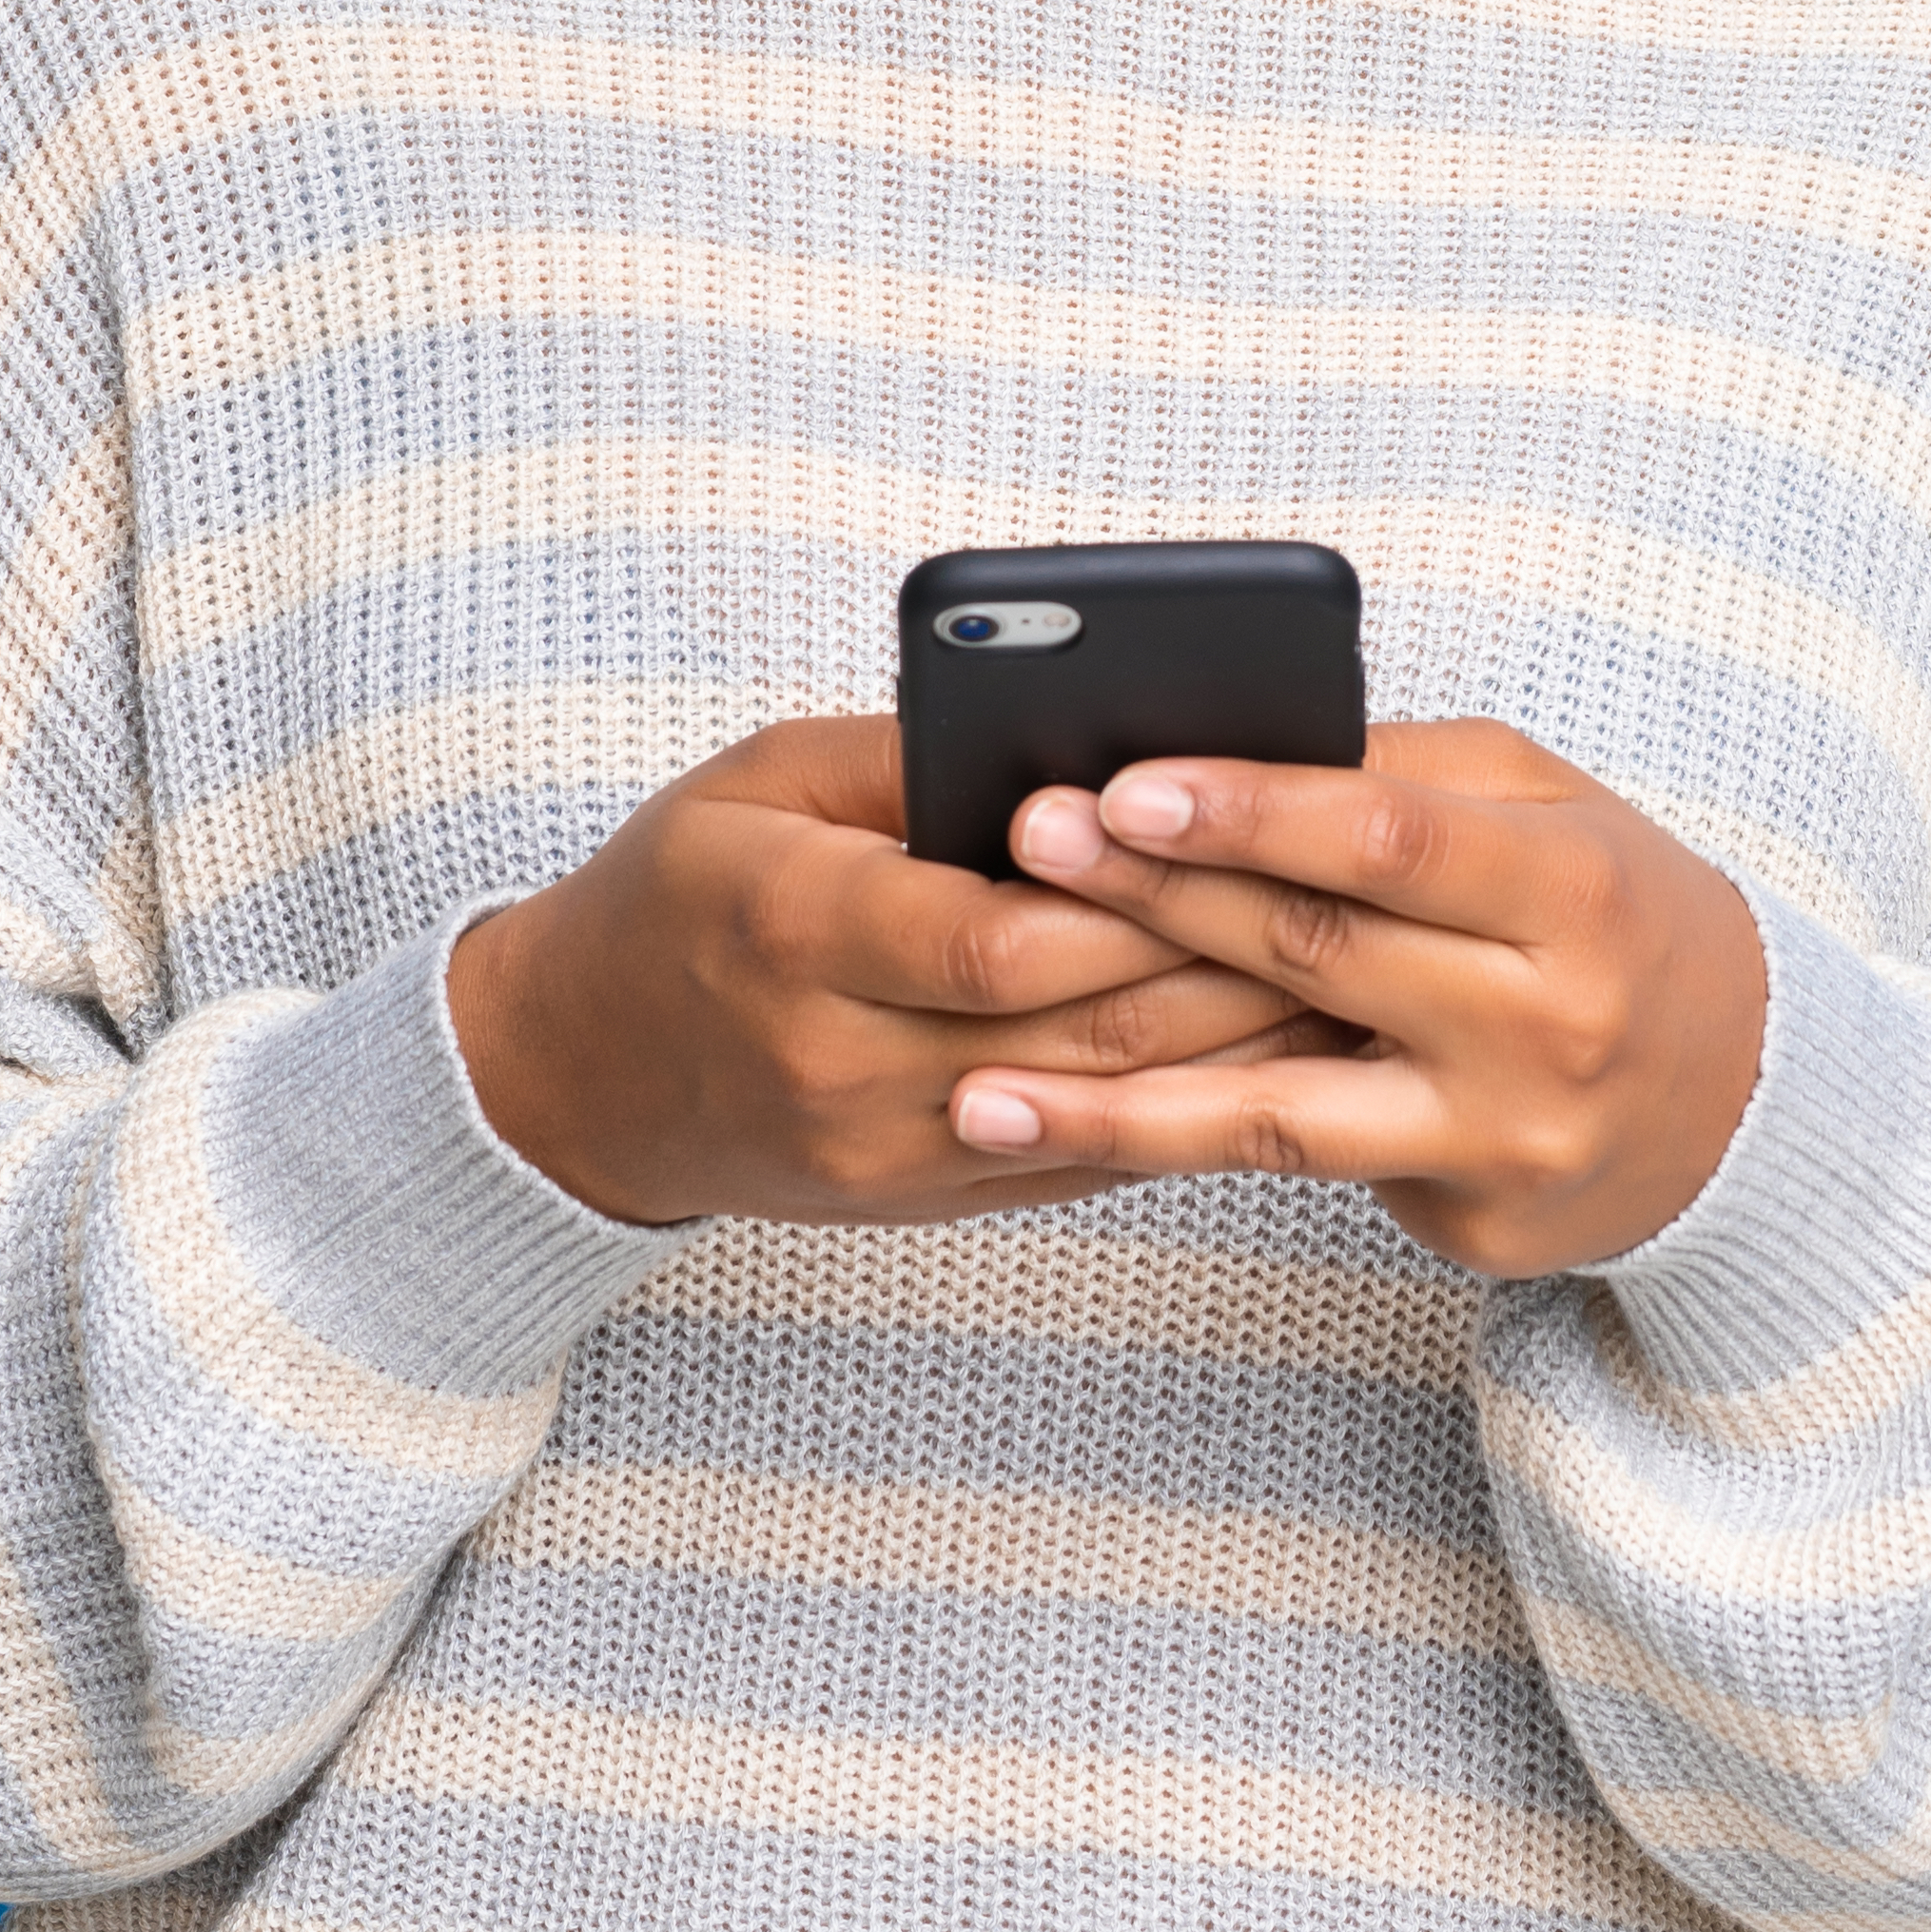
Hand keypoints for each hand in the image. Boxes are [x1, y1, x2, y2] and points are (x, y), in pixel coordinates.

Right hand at [448, 716, 1348, 1228]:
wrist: (580, 1074)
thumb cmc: (678, 892)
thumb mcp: (760, 779)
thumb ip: (913, 758)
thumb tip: (1079, 730)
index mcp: (791, 932)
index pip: (991, 938)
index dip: (1117, 896)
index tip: (1222, 834)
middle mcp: (842, 1062)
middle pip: (1078, 1029)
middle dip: (1225, 965)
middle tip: (1349, 903)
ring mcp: (888, 1152)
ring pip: (1104, 1106)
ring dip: (1237, 1044)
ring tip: (1350, 970)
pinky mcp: (928, 1200)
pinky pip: (1087, 1157)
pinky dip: (1188, 1104)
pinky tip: (1276, 1048)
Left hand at [951, 719, 1769, 1275]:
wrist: (1744, 1098)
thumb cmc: (1612, 915)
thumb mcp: (1547, 812)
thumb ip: (1401, 779)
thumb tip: (1219, 748)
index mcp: (1572, 888)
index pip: (1390, 840)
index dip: (1250, 812)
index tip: (1122, 786)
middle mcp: (1545, 1022)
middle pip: (1316, 956)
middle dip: (1152, 906)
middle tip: (1018, 858)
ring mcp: (1505, 1138)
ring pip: (1279, 1112)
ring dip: (1114, 1102)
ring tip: (978, 1091)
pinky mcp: (1468, 1223)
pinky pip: (1297, 1171)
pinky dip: (1174, 1144)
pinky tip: (1063, 1133)